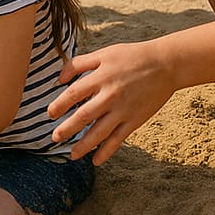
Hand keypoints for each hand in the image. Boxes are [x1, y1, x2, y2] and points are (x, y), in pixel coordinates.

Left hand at [47, 39, 177, 165]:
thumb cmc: (132, 56)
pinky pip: (118, 139)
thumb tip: (59, 79)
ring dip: (83, 145)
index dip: (59, 104)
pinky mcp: (135, 120)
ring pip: (99, 132)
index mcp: (100, 77)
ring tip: (72, 155)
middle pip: (83, 116)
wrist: (165, 65)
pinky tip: (96, 161)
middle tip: (54, 138)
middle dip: (67, 129)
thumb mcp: (104, 53)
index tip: (50, 114)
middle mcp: (110, 95)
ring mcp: (123, 110)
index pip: (74, 93)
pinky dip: (106, 152)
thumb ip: (79, 64)